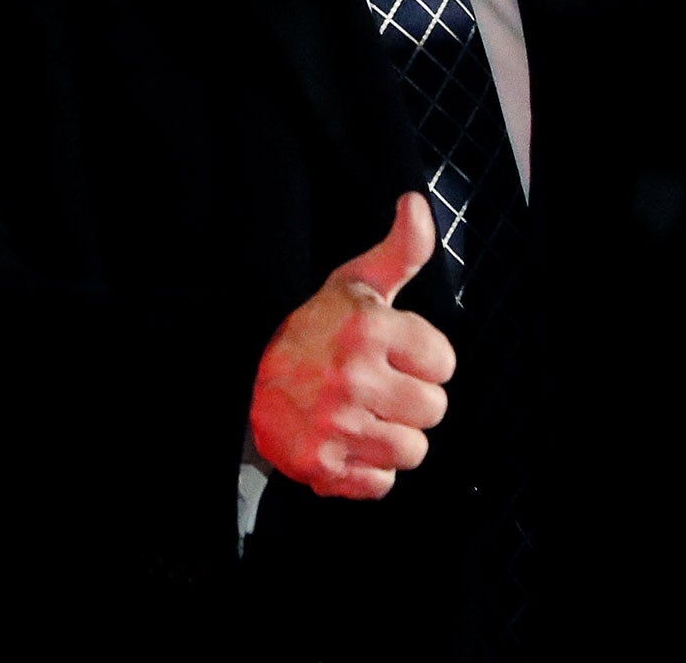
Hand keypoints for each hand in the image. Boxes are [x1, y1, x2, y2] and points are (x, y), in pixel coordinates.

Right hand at [249, 192, 455, 498]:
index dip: (422, 359)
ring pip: (412, 451)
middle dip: (410, 401)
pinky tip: (345, 442)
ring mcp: (336, 425)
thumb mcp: (355, 284)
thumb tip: (415, 201)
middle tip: (376, 387)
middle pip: (433, 411)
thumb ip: (400, 250)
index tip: (392, 353)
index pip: (445, 363)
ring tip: (361, 414)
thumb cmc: (315, 329)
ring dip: (391, 437)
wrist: (241, 377)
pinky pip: (381, 484)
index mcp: (367, 328)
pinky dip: (367, 471)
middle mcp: (352, 376)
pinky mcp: (321, 466)